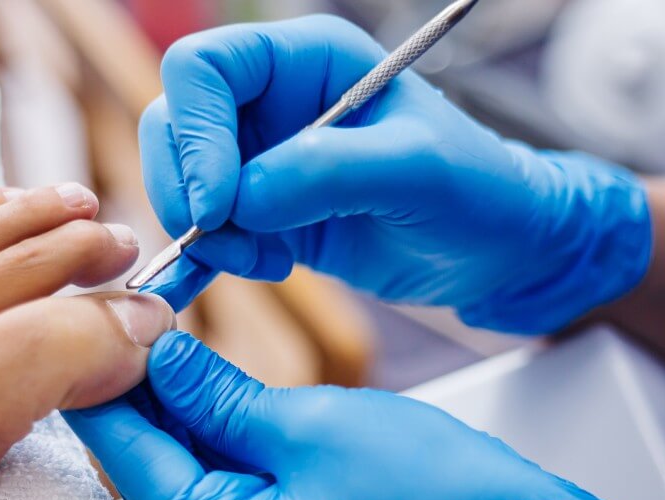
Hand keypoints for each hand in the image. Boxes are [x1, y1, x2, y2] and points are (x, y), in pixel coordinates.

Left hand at [65, 332, 664, 499]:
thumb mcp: (313, 426)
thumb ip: (221, 396)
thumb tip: (160, 356)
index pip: (127, 453)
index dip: (99, 380)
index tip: (80, 322)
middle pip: (149, 458)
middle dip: (133, 384)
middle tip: (123, 312)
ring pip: (185, 460)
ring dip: (172, 398)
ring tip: (157, 327)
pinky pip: (225, 471)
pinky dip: (212, 420)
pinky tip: (202, 372)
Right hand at [139, 16, 651, 332]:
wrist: (492, 251)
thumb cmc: (474, 191)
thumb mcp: (418, 171)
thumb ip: (328, 171)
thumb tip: (241, 200)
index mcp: (304, 59)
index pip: (204, 68)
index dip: (195, 131)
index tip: (218, 202)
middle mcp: (269, 101)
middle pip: (173, 124)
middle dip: (187, 189)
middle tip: (232, 242)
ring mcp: (258, 159)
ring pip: (178, 181)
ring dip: (203, 233)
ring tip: (265, 262)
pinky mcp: (258, 213)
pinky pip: (201, 231)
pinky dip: (200, 261)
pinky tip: (244, 275)